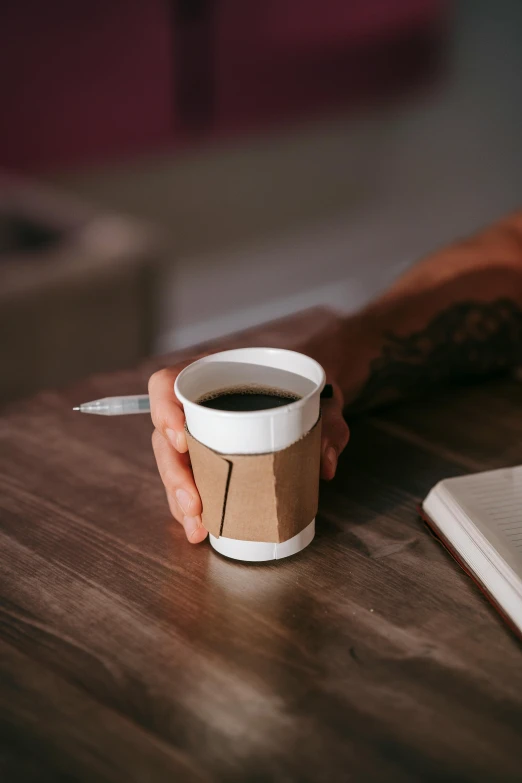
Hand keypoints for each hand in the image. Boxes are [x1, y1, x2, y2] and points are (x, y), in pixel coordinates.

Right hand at [149, 362, 348, 543]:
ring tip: (198, 528)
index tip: (181, 439)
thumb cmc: (308, 386)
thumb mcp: (325, 399)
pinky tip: (201, 528)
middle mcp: (197, 404)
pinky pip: (189, 480)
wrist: (313, 392)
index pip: (168, 385)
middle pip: (165, 437)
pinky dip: (192, 507)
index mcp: (213, 375)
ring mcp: (200, 432)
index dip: (165, 411)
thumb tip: (326, 462)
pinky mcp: (208, 458)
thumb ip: (329, 424)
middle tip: (195, 504)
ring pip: (173, 465)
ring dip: (179, 499)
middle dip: (175, 475)